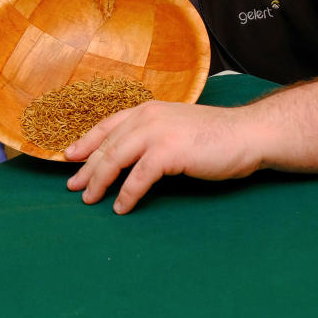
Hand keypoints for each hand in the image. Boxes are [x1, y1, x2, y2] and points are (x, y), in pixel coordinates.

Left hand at [64, 101, 261, 213]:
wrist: (248, 134)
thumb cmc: (215, 135)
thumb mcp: (176, 126)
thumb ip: (152, 134)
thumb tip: (130, 155)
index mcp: (147, 109)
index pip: (107, 126)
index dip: (86, 142)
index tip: (69, 157)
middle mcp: (147, 117)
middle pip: (107, 145)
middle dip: (87, 168)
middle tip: (74, 186)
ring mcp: (157, 133)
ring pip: (115, 160)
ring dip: (100, 182)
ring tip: (90, 200)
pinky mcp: (168, 152)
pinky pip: (138, 178)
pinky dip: (127, 195)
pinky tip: (121, 208)